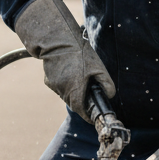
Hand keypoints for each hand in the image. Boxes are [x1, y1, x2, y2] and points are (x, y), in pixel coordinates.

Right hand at [14, 0, 114, 121]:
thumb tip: (110, 95)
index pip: (80, 110)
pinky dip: (64, 86)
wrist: (58, 40)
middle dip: (81, 104)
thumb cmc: (79, 53)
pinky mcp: (48, 80)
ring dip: (72, 94)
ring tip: (79, 82)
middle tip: (89, 98)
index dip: (87, 116)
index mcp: (75, 89)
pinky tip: (69, 75)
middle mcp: (62, 90)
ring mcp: (54, 86)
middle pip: (73, 103)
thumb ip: (106, 83)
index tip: (92, 118)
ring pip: (65, 96)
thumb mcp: (98, 67)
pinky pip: (58, 88)